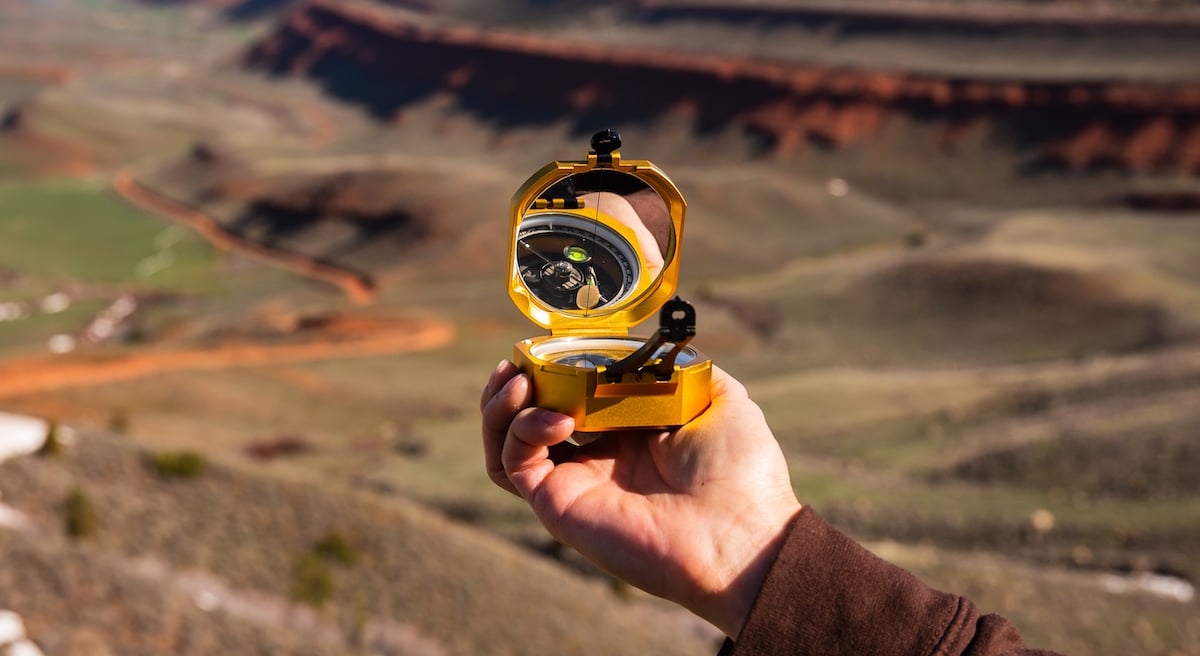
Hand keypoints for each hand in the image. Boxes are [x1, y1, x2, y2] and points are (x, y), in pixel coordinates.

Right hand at [480, 361, 800, 636]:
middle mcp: (596, 455)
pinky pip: (514, 463)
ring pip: (508, 441)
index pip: (572, 391)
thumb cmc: (741, 470)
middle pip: (529, 413)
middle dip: (516, 379)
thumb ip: (681, 365)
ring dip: (501, 405)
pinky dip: (519, 430)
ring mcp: (575, 481)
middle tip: (518, 360)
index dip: (555, 365)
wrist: (740, 531)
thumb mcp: (719, 396)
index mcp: (629, 429)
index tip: (552, 342)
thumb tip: (649, 345)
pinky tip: (555, 417)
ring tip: (518, 380)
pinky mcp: (558, 504)